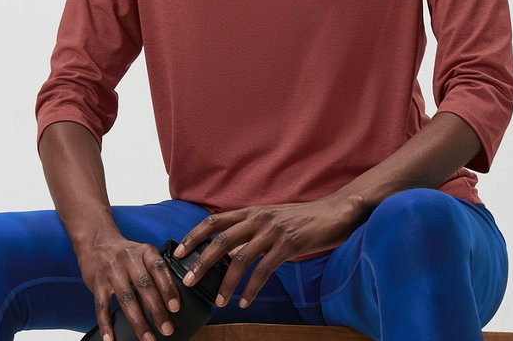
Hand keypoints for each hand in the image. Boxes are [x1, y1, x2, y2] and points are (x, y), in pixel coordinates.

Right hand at [75, 233, 180, 340]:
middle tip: (167, 329)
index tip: (175, 307)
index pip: (159, 269)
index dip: (168, 288)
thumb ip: (156, 270)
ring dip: (138, 322)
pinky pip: (101, 307)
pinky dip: (106, 325)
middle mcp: (128, 259)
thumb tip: (175, 298)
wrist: (97, 243)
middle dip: (157, 310)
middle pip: (144, 286)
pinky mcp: (97, 284)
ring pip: (126, 299)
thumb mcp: (143, 253)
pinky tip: (111, 339)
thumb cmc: (126, 254)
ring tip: (148, 338)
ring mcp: (111, 272)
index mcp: (144, 252)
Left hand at [173, 194, 367, 308]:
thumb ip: (250, 233)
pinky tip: (245, 301)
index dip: (194, 235)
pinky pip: (264, 270)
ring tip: (219, 300)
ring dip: (226, 282)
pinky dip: (252, 288)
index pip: (213, 221)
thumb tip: (229, 252)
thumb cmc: (300, 219)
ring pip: (240, 258)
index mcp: (250, 211)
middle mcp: (257, 219)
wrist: (333, 212)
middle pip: (220, 240)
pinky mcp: (288, 245)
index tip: (179, 251)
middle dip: (201, 262)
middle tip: (189, 281)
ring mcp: (272, 231)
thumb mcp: (270, 221)